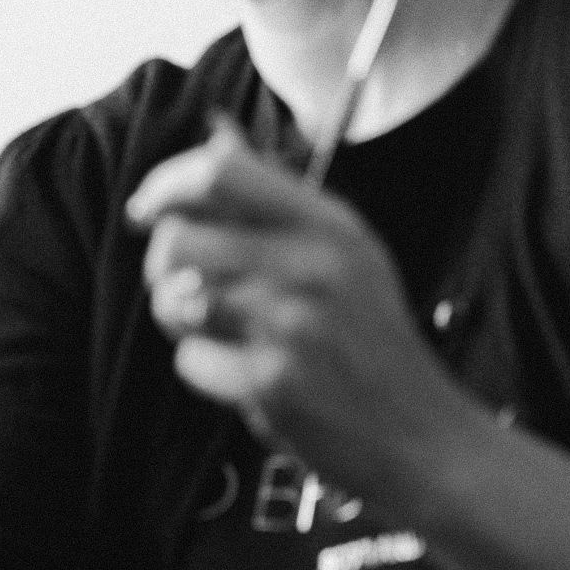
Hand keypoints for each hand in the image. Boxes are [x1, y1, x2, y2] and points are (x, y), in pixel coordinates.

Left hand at [126, 117, 469, 502]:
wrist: (423, 438)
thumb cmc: (370, 339)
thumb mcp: (345, 250)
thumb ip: (275, 194)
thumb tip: (215, 131)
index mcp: (328, 223)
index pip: (219, 172)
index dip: (166, 185)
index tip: (147, 210)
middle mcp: (312, 265)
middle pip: (179, 238)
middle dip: (163, 265)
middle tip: (186, 287)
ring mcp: (294, 324)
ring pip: (174, 299)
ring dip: (179, 320)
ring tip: (222, 333)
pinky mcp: (275, 382)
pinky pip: (190, 360)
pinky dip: (206, 372)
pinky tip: (249, 378)